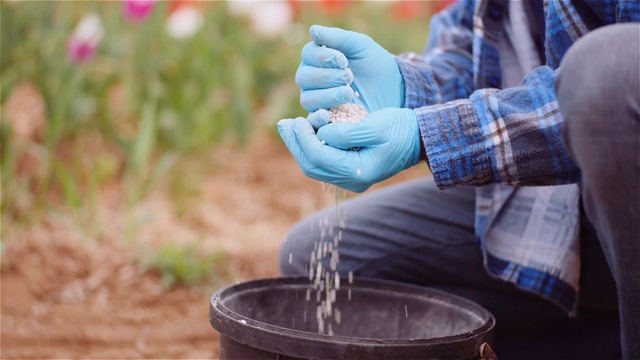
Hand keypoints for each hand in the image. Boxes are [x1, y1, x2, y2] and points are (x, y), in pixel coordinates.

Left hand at [277, 108, 420, 191]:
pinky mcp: (349, 169)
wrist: (419, 139)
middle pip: (312, 165)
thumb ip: (347, 132)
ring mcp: (350, 177)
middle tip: (285, 123)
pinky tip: (304, 131)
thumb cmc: (401, 129)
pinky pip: (322, 161)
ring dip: (300, 145)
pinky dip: (310, 146)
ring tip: (289, 126)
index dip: (304, 139)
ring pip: (314, 165)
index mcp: (359, 171)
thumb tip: (322, 133)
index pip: (320, 157)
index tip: (297, 119)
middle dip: (296, 143)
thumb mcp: (376, 125)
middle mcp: (352, 180)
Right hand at [296, 25, 403, 112]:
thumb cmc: (374, 64)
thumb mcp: (361, 46)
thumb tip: (313, 31)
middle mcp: (312, 79)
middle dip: (326, 76)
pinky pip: (313, 120)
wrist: (392, 90)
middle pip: (304, 77)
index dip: (322, 57)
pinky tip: (335, 110)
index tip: (343, 60)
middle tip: (349, 76)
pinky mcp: (324, 119)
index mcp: (318, 58)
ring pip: (307, 98)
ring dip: (327, 94)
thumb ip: (339, 38)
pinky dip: (320, 116)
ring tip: (349, 92)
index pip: (308, 54)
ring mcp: (316, 100)